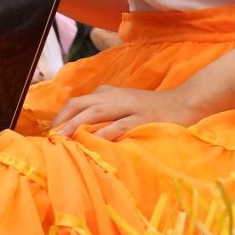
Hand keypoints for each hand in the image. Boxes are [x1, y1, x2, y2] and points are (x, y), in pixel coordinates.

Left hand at [50, 84, 203, 140]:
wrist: (185, 103)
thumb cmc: (152, 108)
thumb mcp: (125, 105)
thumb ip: (106, 112)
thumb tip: (82, 130)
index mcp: (109, 93)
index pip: (78, 101)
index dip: (61, 116)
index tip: (50, 133)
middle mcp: (115, 97)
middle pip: (81, 104)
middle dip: (63, 120)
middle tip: (51, 138)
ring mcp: (129, 106)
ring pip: (96, 112)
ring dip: (77, 125)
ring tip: (63, 138)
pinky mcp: (143, 118)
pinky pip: (121, 124)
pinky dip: (107, 131)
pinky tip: (95, 140)